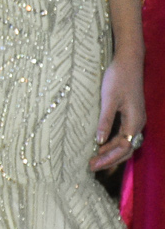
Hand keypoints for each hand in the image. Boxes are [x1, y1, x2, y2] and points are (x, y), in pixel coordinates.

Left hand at [92, 53, 145, 171]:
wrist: (128, 61)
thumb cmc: (118, 77)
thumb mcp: (108, 99)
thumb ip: (105, 120)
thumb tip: (98, 141)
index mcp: (134, 121)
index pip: (123, 148)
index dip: (108, 158)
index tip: (92, 165)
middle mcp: (137, 122)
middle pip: (126, 149)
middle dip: (110, 160)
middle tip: (91, 167)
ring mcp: (135, 119)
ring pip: (125, 143)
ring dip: (111, 153)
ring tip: (94, 159)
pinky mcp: (130, 114)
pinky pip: (123, 135)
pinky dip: (113, 143)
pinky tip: (101, 145)